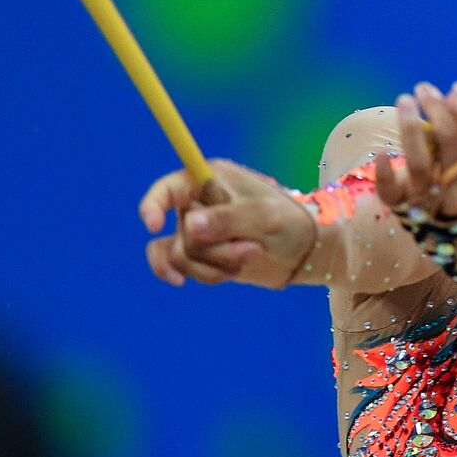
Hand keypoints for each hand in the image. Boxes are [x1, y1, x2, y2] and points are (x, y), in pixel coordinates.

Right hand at [139, 159, 314, 288]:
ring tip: (250, 255)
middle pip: (180, 233)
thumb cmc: (289, 221)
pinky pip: (181, 268)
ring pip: (180, 256)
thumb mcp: (265, 216)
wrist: (304, 250)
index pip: (167, 189)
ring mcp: (197, 231)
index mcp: (210, 179)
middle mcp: (198, 204)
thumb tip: (186, 225)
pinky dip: (202, 275)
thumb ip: (227, 218)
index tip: (154, 225)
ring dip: (214, 264)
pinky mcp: (201, 255)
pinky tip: (220, 277)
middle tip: (252, 247)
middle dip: (214, 250)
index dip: (153, 205)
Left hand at [375, 81, 456, 222]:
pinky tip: (380, 153)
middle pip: (450, 145)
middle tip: (424, 88)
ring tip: (405, 100)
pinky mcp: (403, 208)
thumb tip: (456, 92)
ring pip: (420, 164)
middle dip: (438, 110)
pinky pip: (391, 194)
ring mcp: (431, 201)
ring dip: (411, 127)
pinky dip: (385, 173)